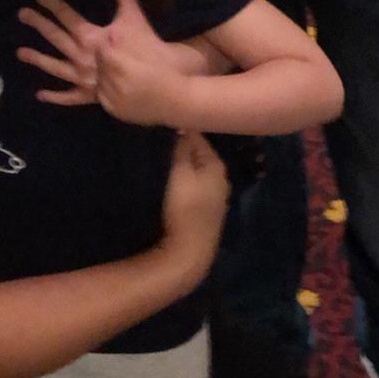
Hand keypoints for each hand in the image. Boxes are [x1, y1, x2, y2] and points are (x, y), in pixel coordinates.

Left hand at [17, 0, 194, 115]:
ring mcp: (87, 80)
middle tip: (22, 14)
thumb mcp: (133, 15)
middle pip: (57, 39)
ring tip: (20, 52)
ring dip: (38, 60)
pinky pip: (71, 99)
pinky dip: (56, 97)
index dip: (53, 4)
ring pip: (57, 68)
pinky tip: (40, 95)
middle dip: (39, 24)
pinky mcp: (94, 98)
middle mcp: (84, 58)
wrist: (164, 83)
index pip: (68, 16)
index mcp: (92, 37)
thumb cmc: (148, 47)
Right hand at [160, 131, 228, 273]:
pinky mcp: (207, 213)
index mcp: (217, 165)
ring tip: (160, 162)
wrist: (188, 253)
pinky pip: (195, 187)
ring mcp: (216, 198)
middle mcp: (222, 178)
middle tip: (156, 143)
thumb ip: (181, 146)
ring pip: (196, 171)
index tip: (158, 128)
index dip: (177, 130)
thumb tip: (182, 123)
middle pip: (197, 154)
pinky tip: (172, 184)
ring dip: (182, 166)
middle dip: (180, 148)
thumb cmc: (183, 207)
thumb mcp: (179, 171)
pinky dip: (185, 182)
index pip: (197, 136)